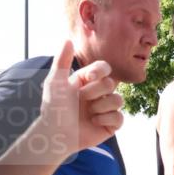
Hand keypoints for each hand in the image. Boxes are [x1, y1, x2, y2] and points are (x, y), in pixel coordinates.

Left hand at [39, 40, 123, 155]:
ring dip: (101, 106)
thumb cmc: (53, 108)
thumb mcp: (55, 82)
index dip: (99, 71)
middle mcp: (98, 94)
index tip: (87, 78)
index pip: (104, 68)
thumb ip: (61, 60)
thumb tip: (68, 40)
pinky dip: (106, 119)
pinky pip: (119, 117)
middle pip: (111, 84)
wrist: (55, 134)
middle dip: (94, 92)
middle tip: (81, 100)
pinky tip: (93, 122)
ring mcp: (105, 109)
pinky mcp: (110, 125)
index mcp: (88, 81)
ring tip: (88, 113)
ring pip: (118, 100)